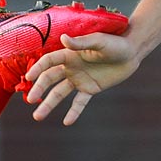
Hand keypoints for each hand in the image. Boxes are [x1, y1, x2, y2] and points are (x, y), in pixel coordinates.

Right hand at [24, 31, 139, 124]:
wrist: (131, 53)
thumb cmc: (115, 43)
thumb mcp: (99, 41)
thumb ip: (81, 42)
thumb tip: (63, 38)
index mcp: (70, 54)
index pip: (49, 62)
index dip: (38, 69)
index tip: (28, 78)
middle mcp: (71, 67)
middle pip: (50, 79)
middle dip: (39, 89)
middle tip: (31, 100)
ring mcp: (79, 79)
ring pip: (60, 93)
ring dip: (49, 104)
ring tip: (38, 117)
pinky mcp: (90, 89)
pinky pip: (79, 102)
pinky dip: (73, 112)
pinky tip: (67, 122)